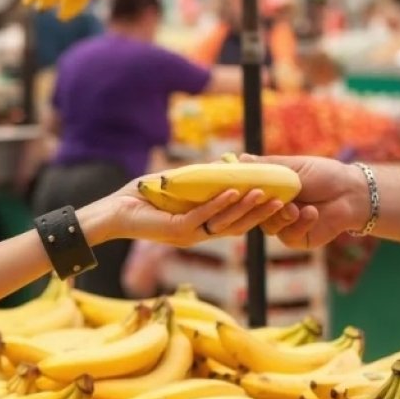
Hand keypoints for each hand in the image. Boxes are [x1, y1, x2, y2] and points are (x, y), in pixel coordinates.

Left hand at [96, 179, 285, 247]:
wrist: (114, 211)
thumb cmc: (144, 197)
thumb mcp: (180, 186)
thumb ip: (201, 179)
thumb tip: (225, 164)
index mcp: (202, 227)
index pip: (238, 221)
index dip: (259, 213)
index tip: (281, 199)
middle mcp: (199, 234)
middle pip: (239, 225)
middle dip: (262, 213)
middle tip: (285, 199)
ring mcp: (188, 234)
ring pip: (225, 222)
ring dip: (245, 207)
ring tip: (265, 193)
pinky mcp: (176, 229)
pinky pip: (203, 216)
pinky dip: (219, 203)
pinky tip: (232, 191)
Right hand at [241, 155, 370, 248]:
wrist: (352, 192)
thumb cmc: (323, 174)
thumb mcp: (293, 167)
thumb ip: (267, 166)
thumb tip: (240, 157)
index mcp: (267, 191)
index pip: (243, 195)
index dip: (237, 194)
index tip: (236, 188)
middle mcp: (271, 209)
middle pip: (249, 215)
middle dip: (255, 208)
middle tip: (261, 198)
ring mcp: (283, 225)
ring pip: (268, 226)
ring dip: (281, 217)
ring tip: (296, 207)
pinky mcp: (297, 238)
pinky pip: (288, 236)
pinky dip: (299, 224)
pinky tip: (312, 213)